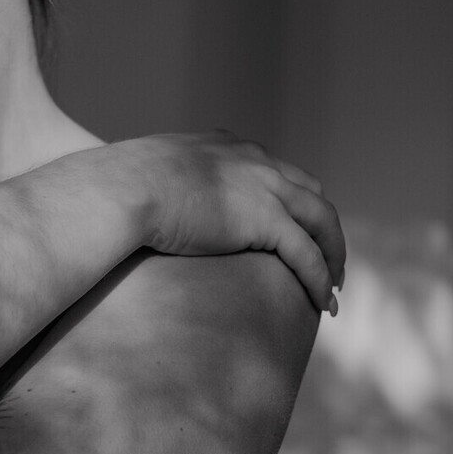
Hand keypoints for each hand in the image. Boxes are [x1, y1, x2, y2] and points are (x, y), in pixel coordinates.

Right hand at [120, 131, 344, 313]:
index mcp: (229, 149)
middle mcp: (256, 162)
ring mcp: (265, 189)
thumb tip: (142, 203)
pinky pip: (306, 255)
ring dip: (332, 256)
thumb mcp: (150, 172)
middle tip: (326, 258)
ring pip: (321, 224)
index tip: (293, 227)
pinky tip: (323, 304)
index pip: (277, 171)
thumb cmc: (120, 187)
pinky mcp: (265, 220)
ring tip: (331, 287)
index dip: (292, 201)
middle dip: (323, 227)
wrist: (123, 190)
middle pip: (311, 194)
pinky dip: (319, 280)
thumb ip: (163, 183)